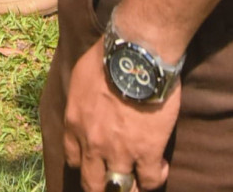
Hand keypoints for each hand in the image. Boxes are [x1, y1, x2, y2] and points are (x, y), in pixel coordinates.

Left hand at [60, 39, 177, 189]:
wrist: (136, 53)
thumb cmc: (109, 56)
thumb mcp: (81, 74)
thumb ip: (81, 95)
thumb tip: (87, 96)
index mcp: (75, 123)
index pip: (73, 158)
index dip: (85, 162)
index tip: (95, 160)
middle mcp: (93, 143)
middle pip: (92, 183)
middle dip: (102, 185)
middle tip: (114, 180)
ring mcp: (120, 152)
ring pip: (119, 188)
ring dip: (129, 186)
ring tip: (137, 180)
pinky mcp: (146, 152)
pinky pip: (148, 180)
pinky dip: (154, 178)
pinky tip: (159, 167)